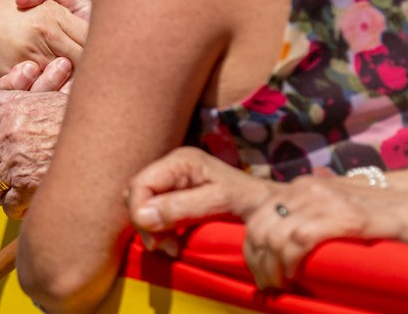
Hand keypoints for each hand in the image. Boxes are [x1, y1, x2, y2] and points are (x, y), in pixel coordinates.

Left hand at [0, 66, 72, 218]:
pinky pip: (9, 204)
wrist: (104, 137)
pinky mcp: (30, 187)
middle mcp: (9, 138)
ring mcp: (17, 164)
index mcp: (9, 114)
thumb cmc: (76, 117)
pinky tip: (24, 205)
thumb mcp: (43, 98)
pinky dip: (13, 208)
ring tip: (8, 192)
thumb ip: (10, 97)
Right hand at [126, 146, 271, 257]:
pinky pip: (154, 214)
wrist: (271, 206)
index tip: (155, 240)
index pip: (140, 184)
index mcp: (181, 161)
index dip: (139, 212)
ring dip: (152, 230)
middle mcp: (172, 167)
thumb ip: (181, 207)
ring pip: (142, 206)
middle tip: (165, 246)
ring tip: (172, 246)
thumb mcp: (218, 201)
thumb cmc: (250, 199)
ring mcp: (173, 182)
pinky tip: (175, 242)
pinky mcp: (176, 197)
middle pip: (136, 195)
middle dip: (145, 223)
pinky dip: (159, 231)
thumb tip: (143, 216)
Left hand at [239, 173, 407, 290]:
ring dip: (271, 267)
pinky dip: (291, 261)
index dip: (253, 250)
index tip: (262, 275)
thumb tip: (290, 239)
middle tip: (269, 286)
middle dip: (257, 262)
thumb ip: (312, 215)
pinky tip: (298, 276)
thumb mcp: (338, 207)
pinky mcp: (345, 216)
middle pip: (259, 228)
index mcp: (301, 187)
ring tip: (281, 286)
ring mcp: (325, 200)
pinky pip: (299, 239)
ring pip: (274, 235)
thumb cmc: (382, 215)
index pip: (257, 217)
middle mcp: (307, 188)